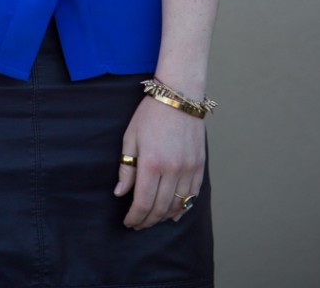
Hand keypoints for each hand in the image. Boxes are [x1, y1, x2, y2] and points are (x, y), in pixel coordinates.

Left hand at [114, 96, 205, 228]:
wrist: (179, 94)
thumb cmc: (150, 114)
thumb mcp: (130, 137)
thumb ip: (126, 168)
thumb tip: (120, 193)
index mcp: (151, 163)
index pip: (143, 202)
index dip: (134, 217)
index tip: (128, 222)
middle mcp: (172, 169)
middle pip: (160, 208)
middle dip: (147, 220)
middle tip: (138, 224)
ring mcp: (188, 168)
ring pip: (177, 205)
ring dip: (163, 216)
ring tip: (152, 219)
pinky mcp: (199, 165)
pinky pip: (192, 195)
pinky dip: (183, 207)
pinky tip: (174, 213)